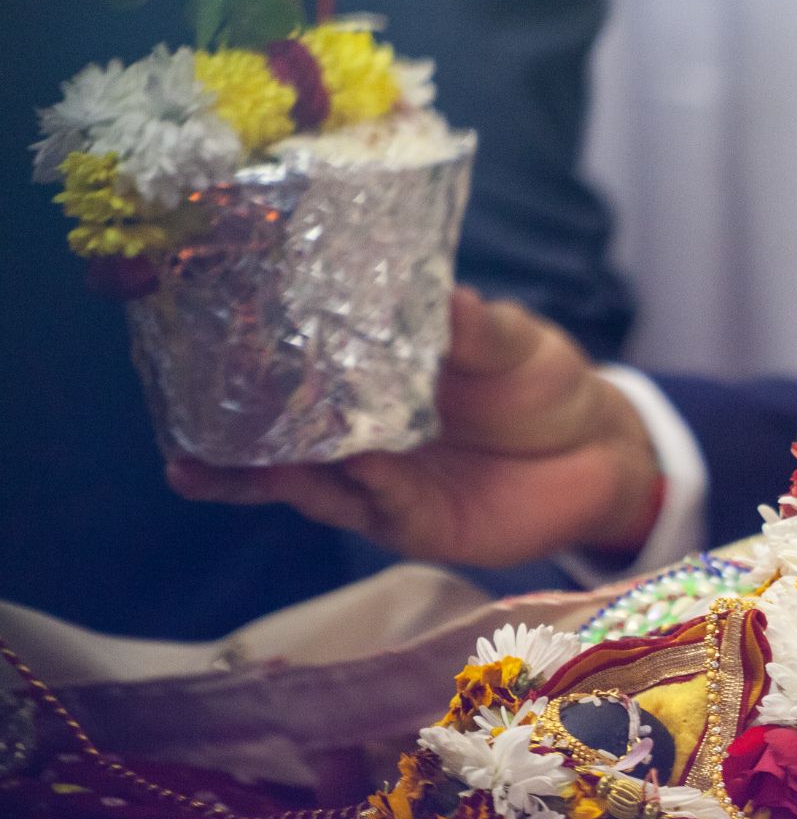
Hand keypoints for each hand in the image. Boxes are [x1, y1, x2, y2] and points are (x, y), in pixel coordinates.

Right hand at [168, 287, 661, 566]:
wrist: (600, 451)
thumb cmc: (541, 383)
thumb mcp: (511, 343)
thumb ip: (474, 328)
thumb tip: (445, 294)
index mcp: (371, 376)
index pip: (296, 368)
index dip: (247, 360)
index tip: (194, 341)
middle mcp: (359, 432)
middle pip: (276, 436)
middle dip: (225, 432)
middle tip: (174, 419)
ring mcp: (380, 482)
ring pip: (306, 481)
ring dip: (263, 473)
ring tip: (206, 462)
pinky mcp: (413, 524)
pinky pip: (375, 506)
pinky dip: (358, 486)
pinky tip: (344, 464)